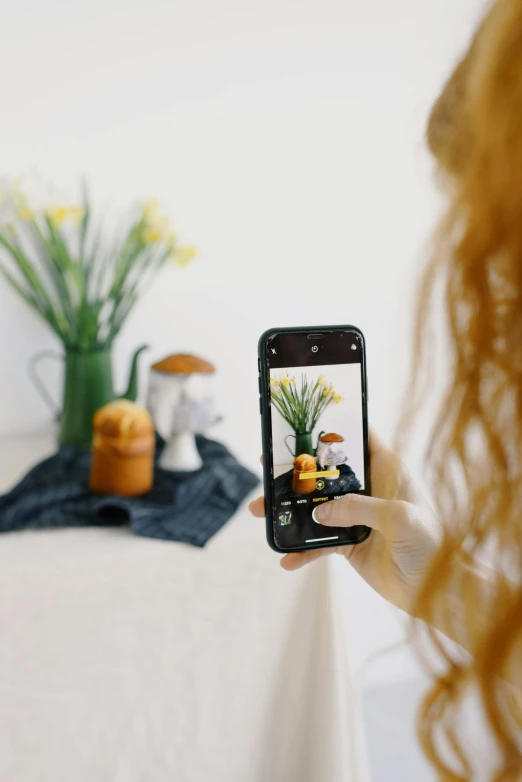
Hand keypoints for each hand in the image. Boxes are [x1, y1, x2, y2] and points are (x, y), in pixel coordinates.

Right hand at [249, 432, 441, 614]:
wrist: (436, 589)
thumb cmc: (432, 544)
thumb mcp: (399, 518)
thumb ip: (360, 508)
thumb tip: (320, 510)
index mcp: (388, 471)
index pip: (361, 438)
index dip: (337, 428)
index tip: (307, 422)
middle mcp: (369, 489)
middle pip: (327, 472)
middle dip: (297, 470)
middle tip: (268, 468)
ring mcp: (356, 516)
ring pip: (315, 505)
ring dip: (288, 510)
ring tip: (261, 512)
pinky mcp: (348, 543)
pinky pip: (318, 543)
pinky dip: (301, 551)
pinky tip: (286, 559)